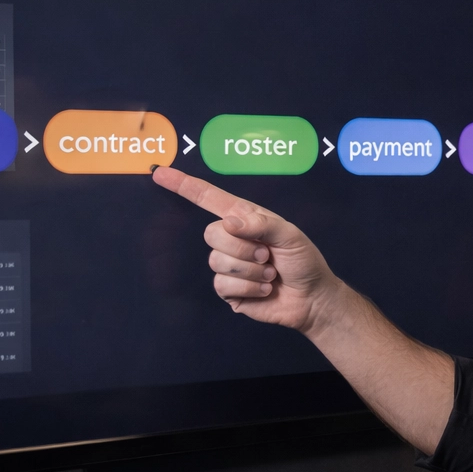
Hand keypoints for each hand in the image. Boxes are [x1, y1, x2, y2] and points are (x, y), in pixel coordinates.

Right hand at [152, 166, 339, 332]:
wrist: (311, 297)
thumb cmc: (304, 261)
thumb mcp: (291, 235)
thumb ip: (262, 224)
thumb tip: (230, 223)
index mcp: (245, 219)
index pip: (209, 199)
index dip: (184, 186)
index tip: (160, 173)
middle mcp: (232, 239)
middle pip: (211, 234)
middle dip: (243, 247)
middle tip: (268, 255)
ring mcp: (228, 265)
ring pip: (217, 261)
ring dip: (250, 270)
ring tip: (269, 273)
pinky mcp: (228, 290)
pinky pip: (223, 285)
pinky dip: (249, 287)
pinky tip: (264, 288)